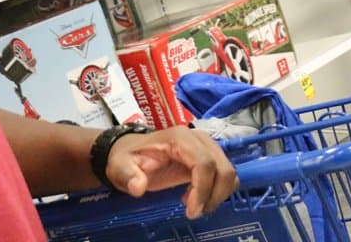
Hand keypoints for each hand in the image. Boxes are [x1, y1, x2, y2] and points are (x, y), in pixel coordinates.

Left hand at [107, 127, 238, 218]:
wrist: (131, 150)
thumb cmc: (128, 158)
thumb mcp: (121, 166)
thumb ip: (128, 175)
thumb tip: (138, 187)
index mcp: (180, 139)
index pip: (204, 163)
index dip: (203, 189)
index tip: (191, 211)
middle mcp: (199, 138)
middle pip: (223, 168)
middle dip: (214, 195)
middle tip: (194, 212)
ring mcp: (208, 146)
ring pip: (228, 171)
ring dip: (217, 194)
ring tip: (194, 204)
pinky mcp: (210, 155)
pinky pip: (225, 174)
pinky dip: (217, 189)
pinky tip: (196, 196)